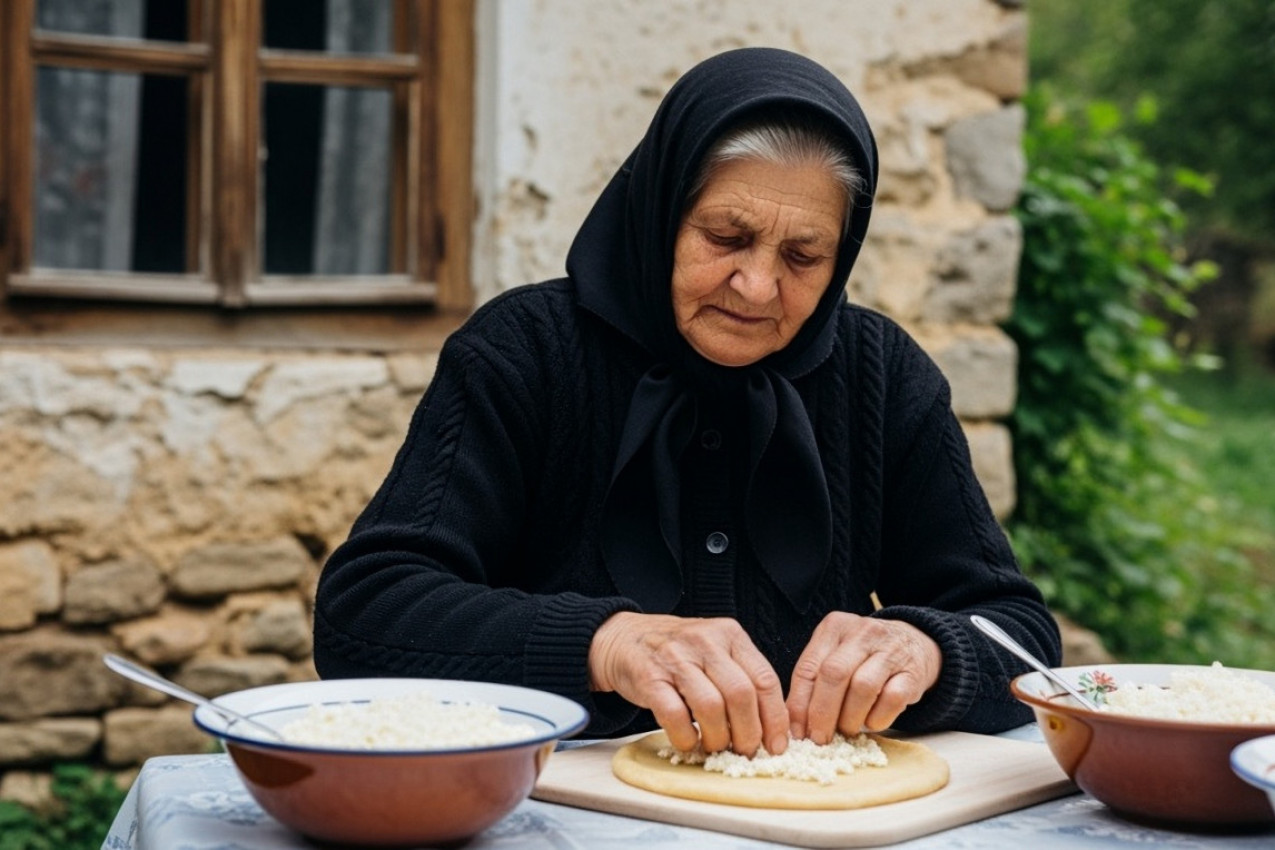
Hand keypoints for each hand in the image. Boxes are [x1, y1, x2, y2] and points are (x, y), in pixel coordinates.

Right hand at [588, 612, 788, 755]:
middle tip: (744, 751)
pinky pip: (675, 715)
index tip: (776, 745)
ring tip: (715, 746)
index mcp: (730, 634)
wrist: (625, 639)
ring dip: (718, 738)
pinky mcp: (649, 677)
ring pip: (711, 706)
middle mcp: (705, 641)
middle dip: (748, 733)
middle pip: (741, 694)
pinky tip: (688, 741)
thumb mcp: (715, 651)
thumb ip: (742, 677)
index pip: (765, 679)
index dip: (775, 719)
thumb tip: (770, 728)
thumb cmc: (677, 652)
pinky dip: (686, 737)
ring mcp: (675, 657)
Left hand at [786, 612, 940, 742]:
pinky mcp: (913, 671)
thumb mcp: (836, 656)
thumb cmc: (864, 657)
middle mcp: (862, 632)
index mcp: (834, 627)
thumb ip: (815, 682)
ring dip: (850, 718)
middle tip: (820, 738)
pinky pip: (892, 699)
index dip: (799, 704)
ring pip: (862, 687)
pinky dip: (878, 718)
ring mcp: (890, 649)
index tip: (797, 732)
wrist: (914, 644)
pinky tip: (872, 723)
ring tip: (847, 730)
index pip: (808, 667)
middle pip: (834, 674)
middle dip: (822, 713)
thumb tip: (796, 727)